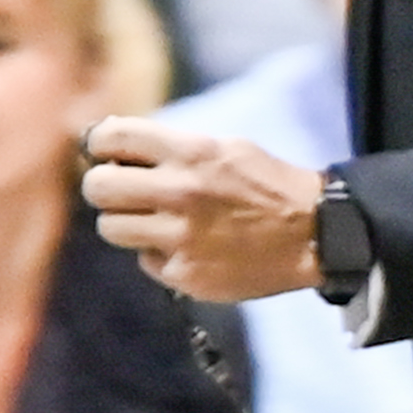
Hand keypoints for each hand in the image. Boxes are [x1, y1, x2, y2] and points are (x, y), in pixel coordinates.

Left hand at [82, 116, 322, 301]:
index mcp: (190, 153)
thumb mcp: (225, 147)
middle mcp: (180, 192)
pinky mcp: (186, 274)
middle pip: (98, 187)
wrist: (314, 234)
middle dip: (105, 188)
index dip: (99, 144)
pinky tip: (190, 249)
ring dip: (127, 224)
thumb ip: (172, 146)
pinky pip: (145, 261)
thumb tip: (113, 142)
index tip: (105, 154)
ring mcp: (180, 237)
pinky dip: (160, 256)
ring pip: (111, 228)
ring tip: (154, 223)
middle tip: (122, 193)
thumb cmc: (267, 186)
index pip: (111, 138)